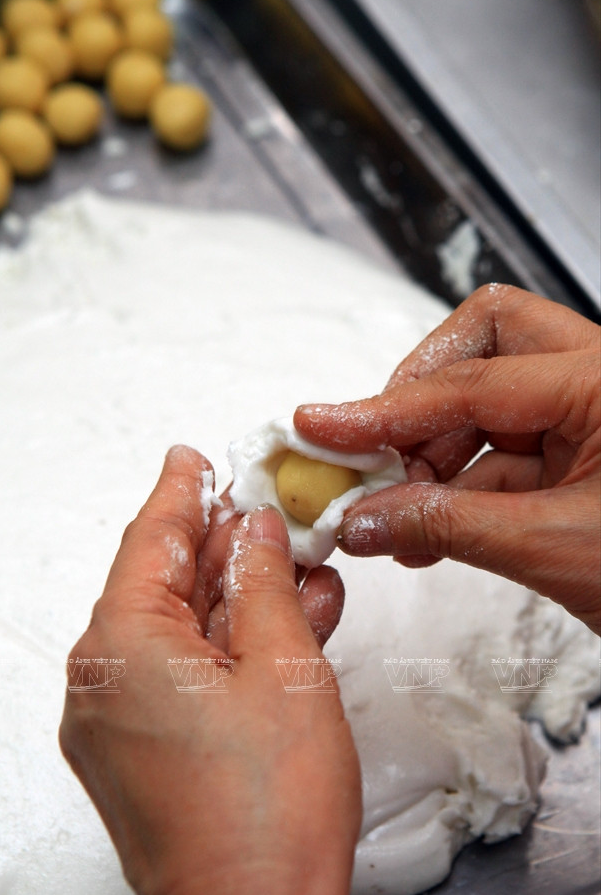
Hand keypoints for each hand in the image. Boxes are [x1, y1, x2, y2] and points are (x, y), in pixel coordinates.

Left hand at [59, 445, 360, 894]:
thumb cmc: (267, 814)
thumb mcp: (284, 665)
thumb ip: (265, 580)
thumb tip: (256, 531)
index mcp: (121, 643)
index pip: (152, 537)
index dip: (183, 491)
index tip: (194, 459)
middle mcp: (101, 678)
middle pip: (165, 583)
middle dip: (225, 548)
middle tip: (267, 513)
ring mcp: (116, 720)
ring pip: (181, 630)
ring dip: (239, 600)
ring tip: (297, 569)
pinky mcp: (139, 752)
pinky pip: (180, 674)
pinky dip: (227, 647)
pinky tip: (281, 625)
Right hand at [294, 285, 600, 633]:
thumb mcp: (558, 551)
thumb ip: (448, 527)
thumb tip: (366, 518)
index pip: (471, 383)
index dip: (384, 408)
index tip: (321, 425)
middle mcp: (597, 382)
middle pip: (484, 342)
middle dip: (420, 394)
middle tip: (376, 450)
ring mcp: (588, 417)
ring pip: (486, 405)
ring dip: (433, 457)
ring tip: (394, 514)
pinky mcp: (579, 456)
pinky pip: (502, 455)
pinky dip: (458, 490)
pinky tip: (426, 530)